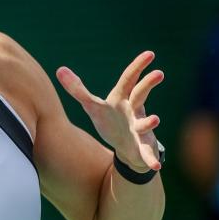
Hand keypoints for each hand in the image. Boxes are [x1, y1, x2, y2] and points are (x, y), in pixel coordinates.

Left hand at [56, 50, 163, 172]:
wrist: (125, 147)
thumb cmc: (110, 121)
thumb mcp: (93, 106)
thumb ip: (78, 90)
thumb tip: (59, 69)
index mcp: (122, 98)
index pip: (129, 79)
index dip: (137, 66)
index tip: (150, 53)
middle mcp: (134, 110)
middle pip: (140, 94)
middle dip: (148, 84)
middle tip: (159, 73)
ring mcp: (140, 128)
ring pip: (145, 123)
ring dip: (149, 122)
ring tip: (155, 119)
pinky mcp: (142, 146)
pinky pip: (147, 152)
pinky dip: (151, 158)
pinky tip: (156, 166)